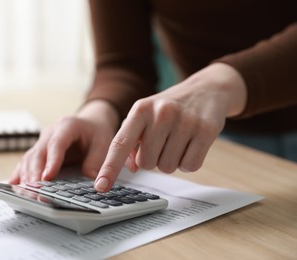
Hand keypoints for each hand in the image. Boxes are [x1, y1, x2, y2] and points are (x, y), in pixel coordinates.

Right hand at [9, 100, 119, 183]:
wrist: (90, 123)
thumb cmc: (95, 132)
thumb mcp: (102, 143)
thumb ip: (96, 162)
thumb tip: (93, 183)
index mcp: (67, 126)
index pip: (57, 144)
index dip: (51, 161)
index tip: (48, 177)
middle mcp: (50, 132)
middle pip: (38, 153)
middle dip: (35, 174)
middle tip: (35, 192)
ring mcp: (42, 141)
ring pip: (29, 159)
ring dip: (27, 176)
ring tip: (27, 194)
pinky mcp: (38, 151)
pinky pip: (27, 162)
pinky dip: (21, 174)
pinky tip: (15, 186)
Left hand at [94, 63, 246, 191]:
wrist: (207, 90)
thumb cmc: (169, 108)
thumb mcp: (145, 116)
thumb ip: (130, 140)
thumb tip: (131, 168)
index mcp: (141, 109)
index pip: (120, 143)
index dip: (109, 168)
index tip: (100, 187)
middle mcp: (161, 113)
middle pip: (146, 164)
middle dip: (152, 160)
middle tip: (162, 142)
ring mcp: (185, 121)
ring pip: (168, 168)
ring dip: (170, 161)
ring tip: (177, 141)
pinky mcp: (206, 131)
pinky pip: (190, 166)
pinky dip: (188, 162)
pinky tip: (190, 145)